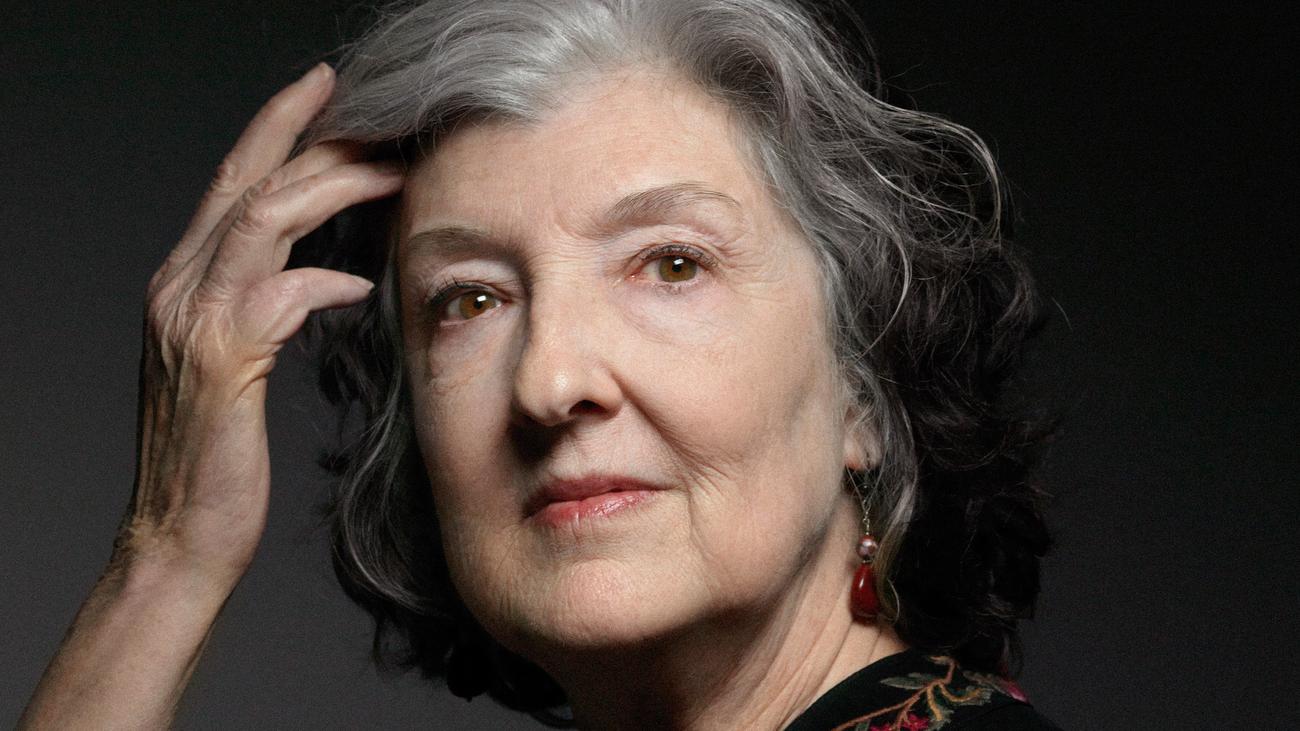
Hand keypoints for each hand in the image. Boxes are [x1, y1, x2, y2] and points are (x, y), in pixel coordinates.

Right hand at [118, 62, 402, 587]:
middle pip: (246, 180)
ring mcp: (192, 321)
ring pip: (262, 217)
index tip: (331, 94)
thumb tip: (332, 273)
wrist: (179, 532)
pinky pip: (279, 296)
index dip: (279, 130)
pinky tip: (358, 284)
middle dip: (310, 132)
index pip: (232, 182)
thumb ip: (271, 307)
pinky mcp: (220, 362)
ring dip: (331, 186)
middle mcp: (178, 287)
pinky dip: (323, 281)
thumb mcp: (241, 362)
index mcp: (184, 282)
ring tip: (391, 169)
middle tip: (373, 106)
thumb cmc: (219, 453)